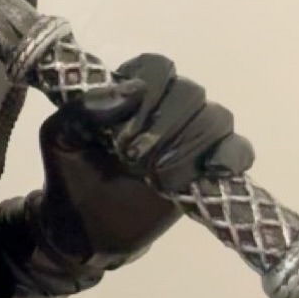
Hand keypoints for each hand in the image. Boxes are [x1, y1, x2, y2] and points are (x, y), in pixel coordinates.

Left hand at [36, 52, 254, 264]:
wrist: (85, 229)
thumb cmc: (71, 176)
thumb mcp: (59, 138)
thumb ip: (82, 109)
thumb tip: (132, 92)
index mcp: (132, 92)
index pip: (156, 68)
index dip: (147, 91)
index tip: (120, 129)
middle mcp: (167, 108)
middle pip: (190, 92)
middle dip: (164, 126)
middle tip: (131, 159)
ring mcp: (192, 138)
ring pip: (217, 117)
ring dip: (189, 145)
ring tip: (156, 176)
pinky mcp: (210, 170)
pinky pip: (239, 151)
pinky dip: (231, 156)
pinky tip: (211, 170)